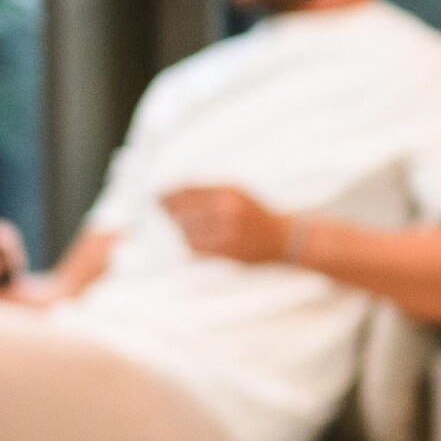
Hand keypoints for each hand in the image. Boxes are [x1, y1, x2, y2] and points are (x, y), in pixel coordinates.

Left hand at [161, 185, 295, 267]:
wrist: (285, 239)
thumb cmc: (256, 214)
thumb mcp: (237, 193)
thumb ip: (208, 191)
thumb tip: (173, 194)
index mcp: (229, 191)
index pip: (188, 190)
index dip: (168, 193)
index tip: (156, 196)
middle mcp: (227, 209)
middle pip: (183, 210)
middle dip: (169, 212)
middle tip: (162, 214)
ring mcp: (227, 231)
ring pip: (187, 230)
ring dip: (180, 230)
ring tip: (180, 228)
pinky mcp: (227, 250)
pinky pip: (196, 247)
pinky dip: (189, 244)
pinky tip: (192, 241)